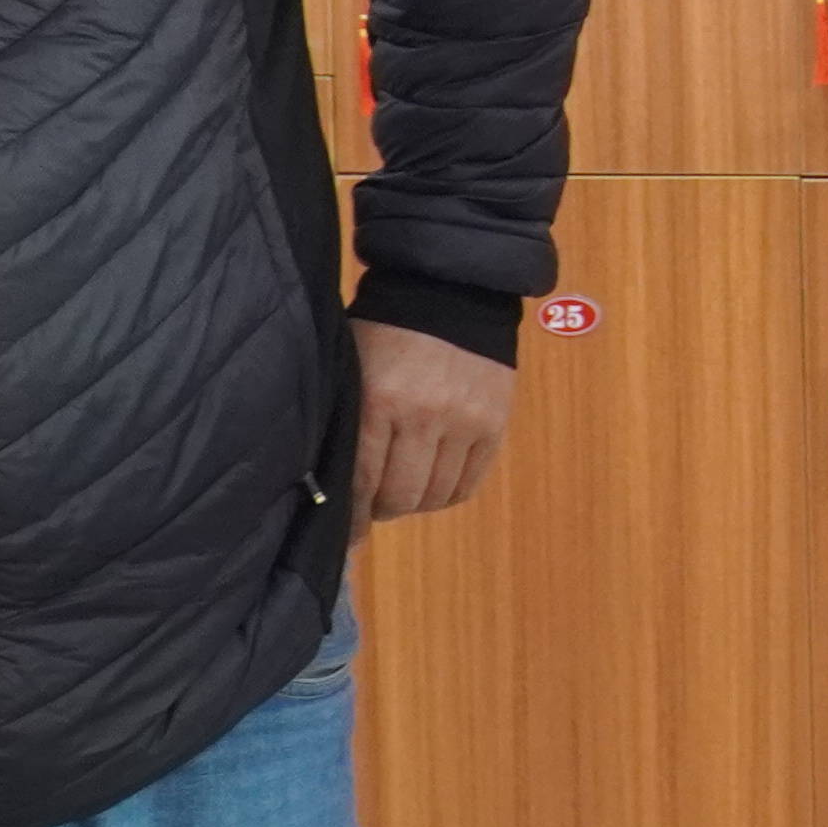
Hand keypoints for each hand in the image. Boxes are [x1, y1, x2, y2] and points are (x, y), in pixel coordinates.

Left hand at [352, 318, 514, 521]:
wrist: (450, 291)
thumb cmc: (385, 333)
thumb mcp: (352, 370)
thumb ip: (345, 425)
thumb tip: (333, 491)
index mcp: (376, 401)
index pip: (362, 481)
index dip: (352, 517)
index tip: (348, 535)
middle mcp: (421, 415)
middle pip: (401, 496)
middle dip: (384, 509)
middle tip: (377, 502)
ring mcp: (463, 420)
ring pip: (435, 495)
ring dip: (416, 501)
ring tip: (407, 486)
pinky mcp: (493, 422)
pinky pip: (469, 483)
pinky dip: (448, 492)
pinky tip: (435, 480)